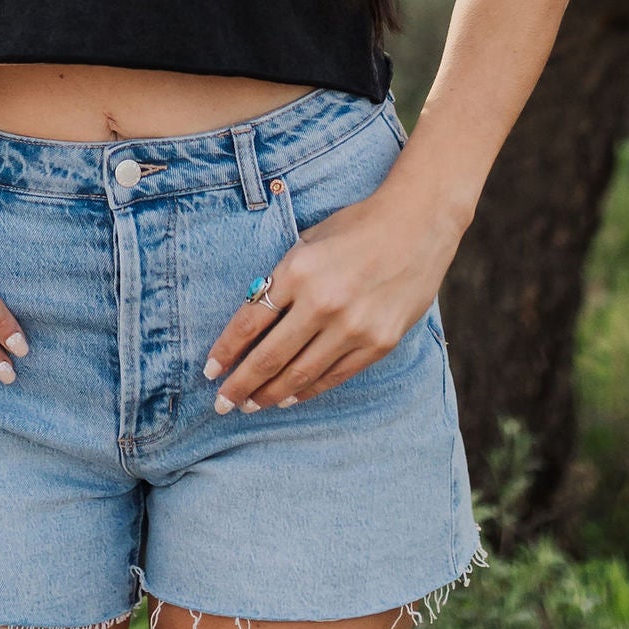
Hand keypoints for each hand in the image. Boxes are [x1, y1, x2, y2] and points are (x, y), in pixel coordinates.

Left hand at [204, 187, 455, 411]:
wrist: (418, 224)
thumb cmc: (357, 227)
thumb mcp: (309, 242)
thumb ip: (284, 281)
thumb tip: (254, 323)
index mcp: (299, 271)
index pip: (250, 322)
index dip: (226, 351)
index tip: (210, 371)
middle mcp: (323, 303)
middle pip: (269, 357)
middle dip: (241, 384)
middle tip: (223, 403)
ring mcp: (353, 327)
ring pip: (301, 375)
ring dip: (271, 394)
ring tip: (251, 405)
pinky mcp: (378, 343)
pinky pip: (334, 376)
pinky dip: (308, 390)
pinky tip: (290, 398)